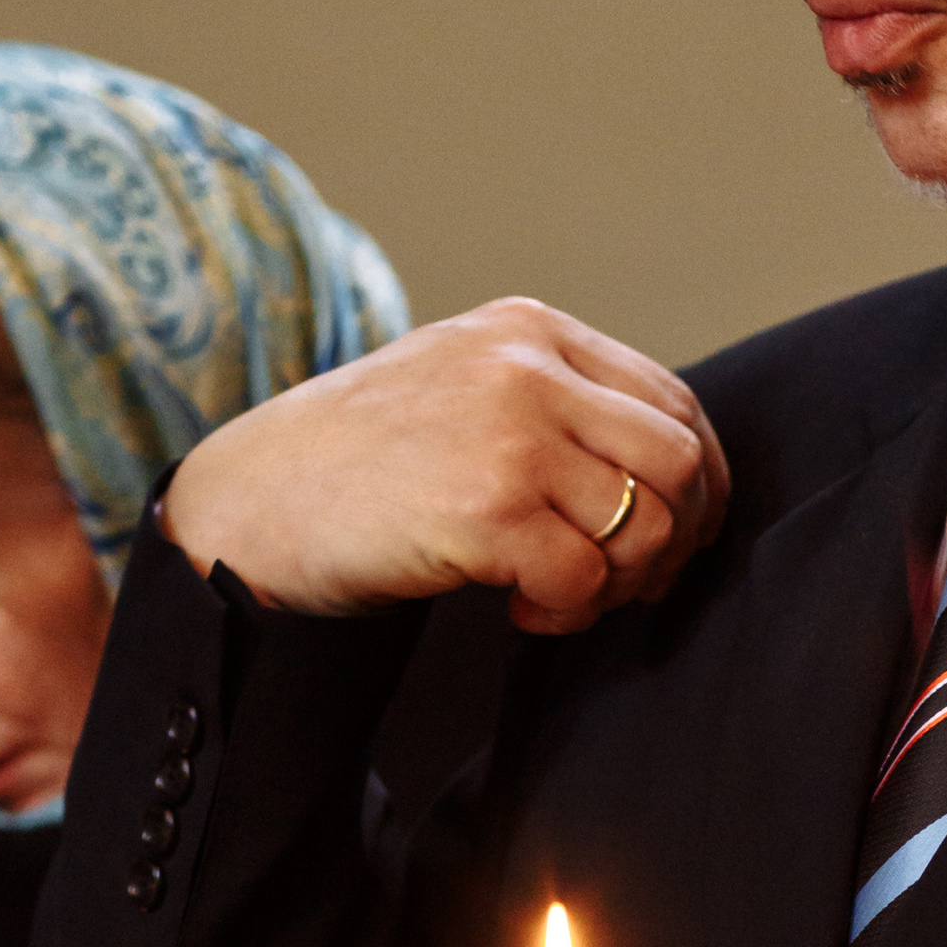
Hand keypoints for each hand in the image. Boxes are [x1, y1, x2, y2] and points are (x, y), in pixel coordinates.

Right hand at [158, 300, 729, 634]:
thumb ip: (553, 400)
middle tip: (629, 585)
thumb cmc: (355, 464)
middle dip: (675, 540)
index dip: (697, 486)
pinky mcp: (485, 507)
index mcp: (529, 330)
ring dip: (618, 584)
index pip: (672, 404)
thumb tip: (667, 469)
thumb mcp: (460, 386)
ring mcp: (508, 433)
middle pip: (677, 462)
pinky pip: (584, 578)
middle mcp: (527, 367)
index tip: (673, 538)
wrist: (249, 504)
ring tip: (559, 601)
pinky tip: (522, 615)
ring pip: (644, 523)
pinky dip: (568, 614)